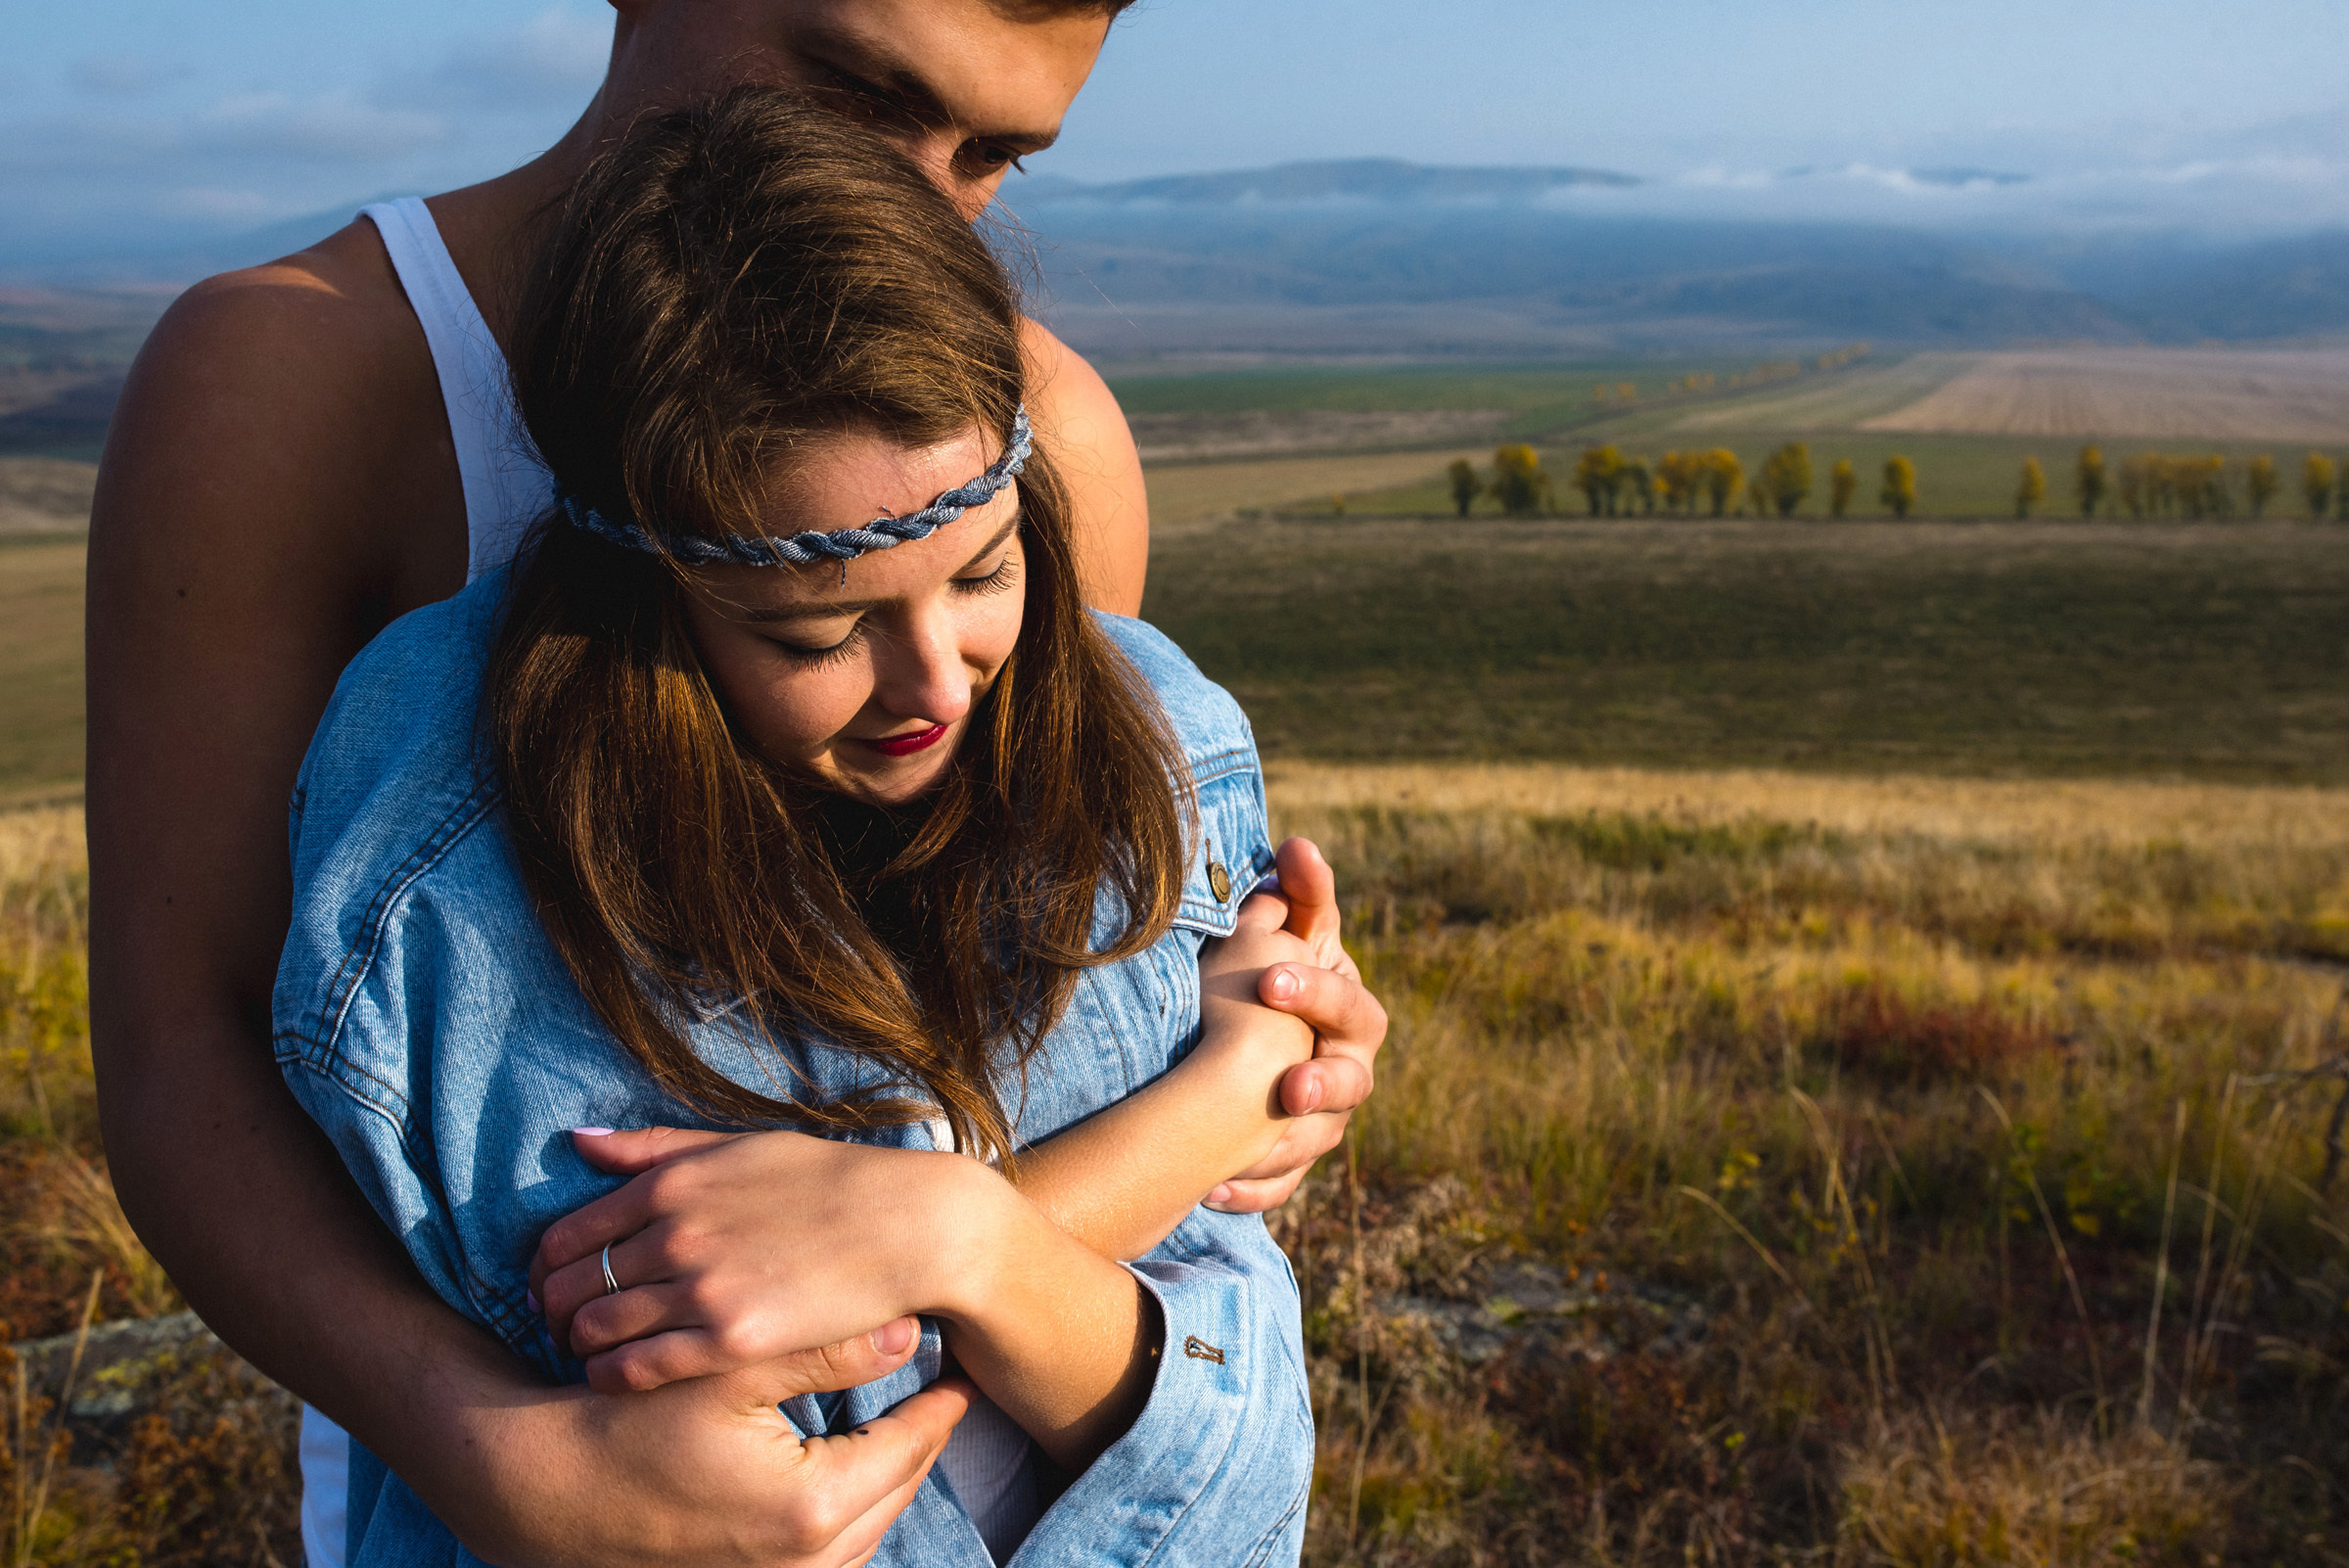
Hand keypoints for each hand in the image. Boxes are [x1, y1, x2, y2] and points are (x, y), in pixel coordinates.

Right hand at [455, 1361, 972, 1567]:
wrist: (546, 1490)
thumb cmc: (632, 1423)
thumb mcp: (731, 1372)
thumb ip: (824, 1352)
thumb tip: (909, 1332)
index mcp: (813, 1508)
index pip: (910, 1445)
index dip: (941, 1397)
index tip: (964, 1361)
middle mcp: (809, 1561)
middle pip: (900, 1487)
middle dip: (923, 1434)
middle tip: (946, 1383)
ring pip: (872, 1522)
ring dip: (890, 1471)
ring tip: (906, 1417)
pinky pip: (835, 1548)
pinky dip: (854, 1505)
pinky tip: (850, 1464)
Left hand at [531, 1128, 988, 1392]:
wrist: (909, 1226)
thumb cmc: (830, 1181)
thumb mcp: (741, 1145)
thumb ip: (656, 1146)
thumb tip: (579, 1142)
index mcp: (673, 1182)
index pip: (566, 1235)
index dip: (546, 1270)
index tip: (554, 1287)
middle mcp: (676, 1233)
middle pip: (570, 1286)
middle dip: (551, 1313)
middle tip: (560, 1330)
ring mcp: (702, 1288)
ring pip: (595, 1330)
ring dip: (579, 1348)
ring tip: (590, 1356)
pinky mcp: (732, 1339)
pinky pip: (637, 1368)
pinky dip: (611, 1377)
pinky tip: (621, 1379)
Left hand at [1207, 838, 1386, 1212]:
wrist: (1249, 1040)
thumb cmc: (1266, 976)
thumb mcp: (1277, 935)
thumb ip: (1294, 896)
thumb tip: (1297, 844)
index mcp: (1349, 1009)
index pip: (1346, 1001)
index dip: (1316, 992)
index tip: (1270, 979)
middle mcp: (1348, 1067)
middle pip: (1350, 1079)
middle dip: (1319, 1079)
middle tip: (1289, 1086)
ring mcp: (1326, 1119)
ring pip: (1319, 1139)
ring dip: (1285, 1145)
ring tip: (1241, 1154)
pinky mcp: (1294, 1159)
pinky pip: (1282, 1184)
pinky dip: (1252, 1190)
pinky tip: (1214, 1192)